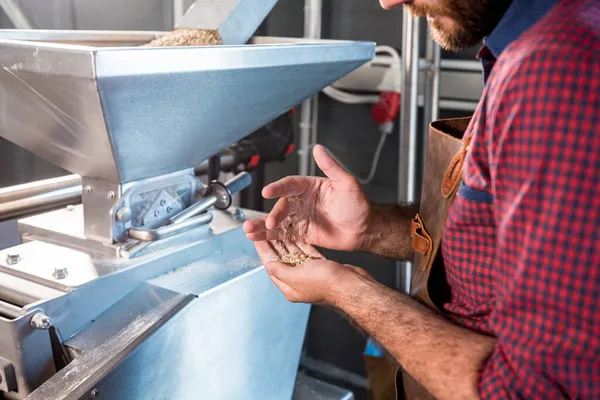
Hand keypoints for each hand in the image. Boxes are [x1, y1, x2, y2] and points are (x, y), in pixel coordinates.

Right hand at [243, 145, 370, 251]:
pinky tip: (255, 237)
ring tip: (248, 230)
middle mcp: (301, 201)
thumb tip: (319, 148)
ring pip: (277, 221)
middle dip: (272, 214)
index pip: (290, 185)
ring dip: (262, 225)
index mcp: (309, 186)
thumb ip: (331, 166)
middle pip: (282, 206)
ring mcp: (300, 218)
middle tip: (269, 221)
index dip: (278, 188)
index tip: (267, 191)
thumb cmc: (358, 205)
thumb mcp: (346, 183)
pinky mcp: (300, 233)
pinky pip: (281, 234)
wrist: (364, 230)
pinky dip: (268, 236)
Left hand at [254, 240, 373, 304]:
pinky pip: (307, 253)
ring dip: (287, 242)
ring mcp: (310, 274)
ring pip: (295, 255)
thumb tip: (268, 265)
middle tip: (266, 229)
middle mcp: (298, 282)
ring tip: (279, 229)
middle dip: (274, 244)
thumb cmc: (325, 283)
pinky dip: (302, 244)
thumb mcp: (297, 276)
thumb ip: (280, 270)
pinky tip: (297, 236)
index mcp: (290, 288)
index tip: (257, 238)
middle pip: (282, 259)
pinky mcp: (321, 267)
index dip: (264, 251)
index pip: (271, 266)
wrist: (351, 284)